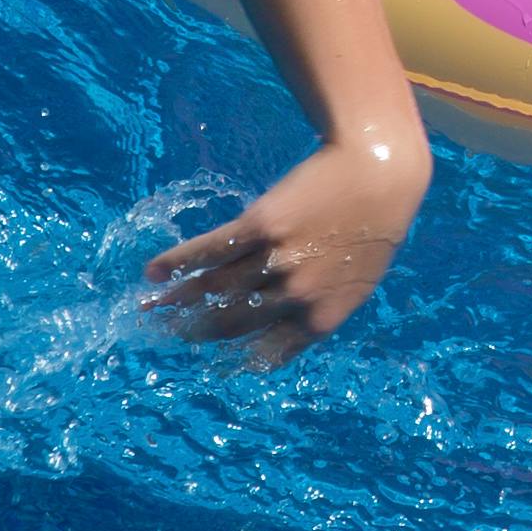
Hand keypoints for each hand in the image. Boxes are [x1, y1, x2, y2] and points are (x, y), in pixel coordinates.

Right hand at [136, 131, 430, 366]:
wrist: (380, 174)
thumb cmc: (375, 227)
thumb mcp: (356, 282)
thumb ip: (321, 306)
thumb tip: (283, 322)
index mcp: (320, 318)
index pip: (265, 352)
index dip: (232, 356)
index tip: (210, 357)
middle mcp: (294, 296)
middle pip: (230, 322)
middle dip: (195, 330)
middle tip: (171, 332)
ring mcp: (275, 260)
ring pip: (213, 288)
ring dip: (175, 301)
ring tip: (151, 306)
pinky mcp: (260, 225)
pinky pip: (208, 250)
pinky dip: (176, 262)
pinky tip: (154, 271)